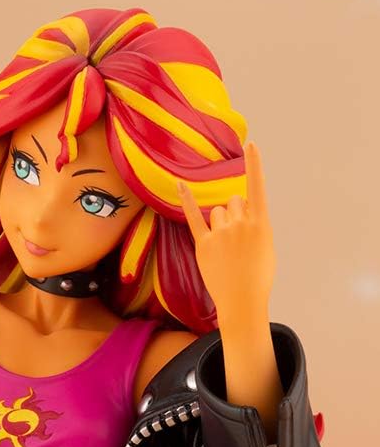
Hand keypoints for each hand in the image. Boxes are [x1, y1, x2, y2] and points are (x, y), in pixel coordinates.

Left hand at [176, 141, 275, 326]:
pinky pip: (194, 217)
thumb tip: (239, 209)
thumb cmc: (257, 276)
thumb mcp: (266, 246)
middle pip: (234, 202)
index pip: (257, 188)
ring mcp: (221, 234)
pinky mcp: (203, 244)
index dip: (254, 165)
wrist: (242, 301)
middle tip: (238, 240)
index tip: (251, 145)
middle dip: (235, 214)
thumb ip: (253, 224)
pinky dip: (186, 200)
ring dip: (221, 222)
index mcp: (260, 223)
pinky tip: (179, 184)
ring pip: (218, 211)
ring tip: (226, 247)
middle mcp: (240, 224)